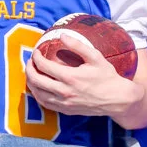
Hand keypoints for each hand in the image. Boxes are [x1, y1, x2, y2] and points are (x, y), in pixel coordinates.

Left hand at [25, 32, 144, 116]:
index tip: (36, 52)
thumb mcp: (95, 57)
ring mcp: (64, 103)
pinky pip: (46, 104)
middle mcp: (64, 92)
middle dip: (29, 69)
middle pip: (36, 80)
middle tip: (30, 62)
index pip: (44, 66)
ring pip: (38, 94)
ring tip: (32, 74)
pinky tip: (39, 88)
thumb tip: (62, 35)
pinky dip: (38, 95)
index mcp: (70, 77)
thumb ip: (78, 45)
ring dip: (31, 83)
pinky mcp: (66, 110)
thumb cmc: (107, 77)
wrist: (116, 100)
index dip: (36, 57)